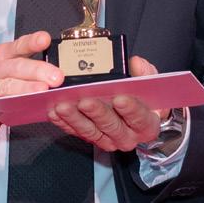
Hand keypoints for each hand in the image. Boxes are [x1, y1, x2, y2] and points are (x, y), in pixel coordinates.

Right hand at [0, 31, 61, 154]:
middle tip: (56, 77)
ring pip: (5, 83)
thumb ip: (31, 78)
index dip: (32, 42)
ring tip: (40, 89)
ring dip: (23, 86)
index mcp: (4, 59)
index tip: (45, 39)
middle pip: (17, 66)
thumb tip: (60, 79)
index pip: (20, 47)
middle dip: (38, 70)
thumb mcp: (11, 80)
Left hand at [47, 55, 162, 151]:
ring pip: (90, 131)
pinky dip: (64, 122)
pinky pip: (76, 132)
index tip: (120, 98)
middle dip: (97, 113)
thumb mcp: (149, 82)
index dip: (130, 109)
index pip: (140, 118)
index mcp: (147, 124)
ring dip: (74, 118)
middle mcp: (128, 137)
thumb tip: (136, 62)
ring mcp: (108, 140)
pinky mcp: (91, 138)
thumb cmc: (142, 97)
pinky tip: (54, 112)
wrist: (135, 115)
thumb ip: (145, 72)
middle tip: (84, 101)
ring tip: (62, 105)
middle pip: (112, 126)